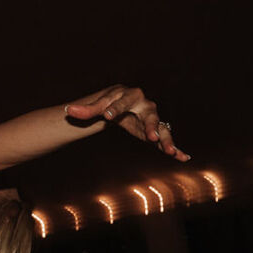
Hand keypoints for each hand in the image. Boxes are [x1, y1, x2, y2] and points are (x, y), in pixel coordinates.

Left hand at [63, 84, 186, 161]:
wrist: (125, 104)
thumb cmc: (110, 103)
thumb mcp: (99, 106)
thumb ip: (86, 110)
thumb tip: (68, 110)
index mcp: (131, 95)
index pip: (122, 102)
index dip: (115, 108)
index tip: (107, 116)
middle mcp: (146, 106)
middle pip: (151, 115)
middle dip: (152, 126)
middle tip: (150, 136)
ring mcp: (154, 120)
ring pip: (162, 129)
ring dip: (166, 140)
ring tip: (170, 152)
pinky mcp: (157, 132)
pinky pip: (167, 140)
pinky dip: (177, 148)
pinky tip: (183, 157)